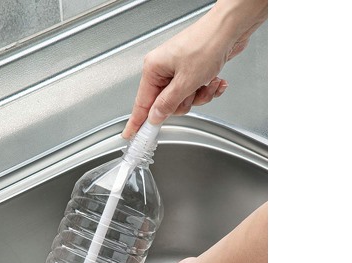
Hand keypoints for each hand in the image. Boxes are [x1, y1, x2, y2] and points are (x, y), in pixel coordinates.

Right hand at [122, 0, 267, 138]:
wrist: (230, 28)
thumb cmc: (207, 43)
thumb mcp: (185, 82)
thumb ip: (168, 103)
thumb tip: (155, 116)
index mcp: (153, 69)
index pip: (141, 103)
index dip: (137, 122)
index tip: (131, 135)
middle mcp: (163, 69)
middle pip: (165, 105)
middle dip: (183, 103)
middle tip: (192, 94)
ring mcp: (177, 70)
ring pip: (183, 100)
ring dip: (199, 96)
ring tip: (207, 83)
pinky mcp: (191, 71)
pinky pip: (194, 92)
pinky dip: (206, 89)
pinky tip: (215, 80)